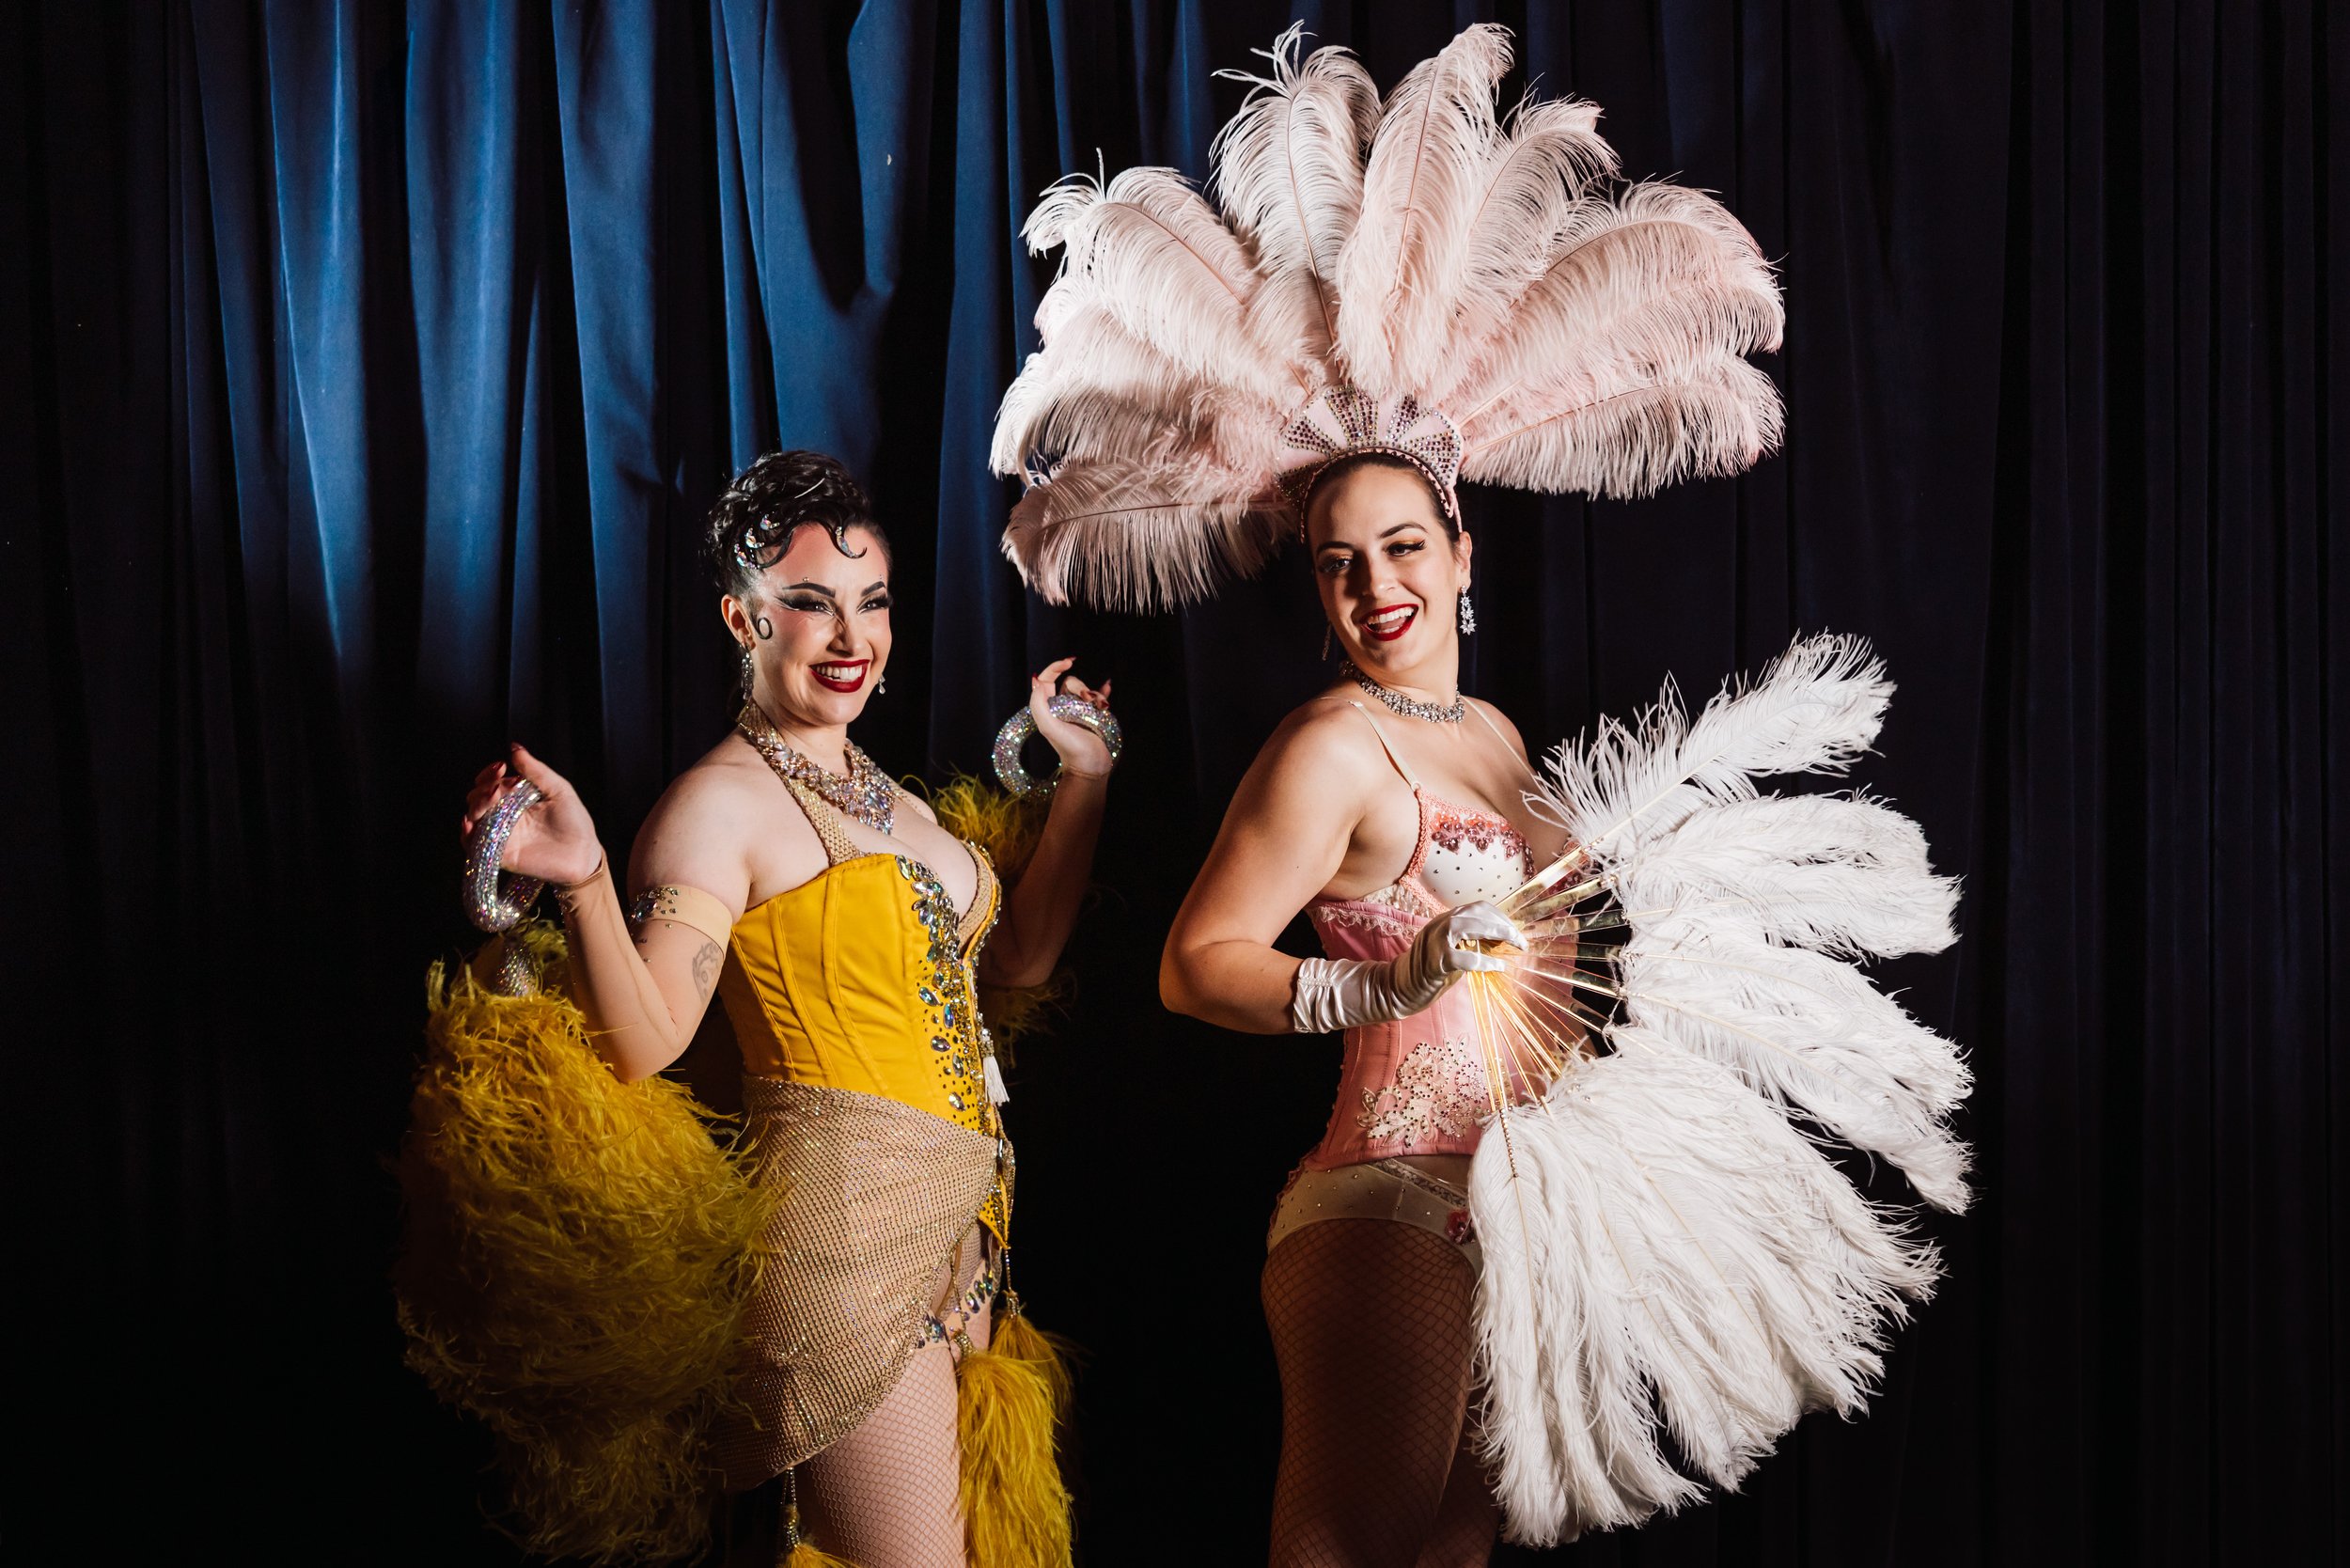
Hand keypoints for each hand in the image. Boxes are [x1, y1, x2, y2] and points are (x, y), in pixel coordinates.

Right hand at [460, 743, 604, 885]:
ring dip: (476, 806)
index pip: (491, 782)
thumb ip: (536, 770)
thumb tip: (514, 748)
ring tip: (492, 799)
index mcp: (516, 798)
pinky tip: (471, 824)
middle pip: (477, 798)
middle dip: (483, 789)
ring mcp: (500, 834)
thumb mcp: (558, 789)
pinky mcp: (499, 854)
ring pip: (473, 818)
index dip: (490, 773)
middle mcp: (504, 815)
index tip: (500, 767)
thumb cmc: (574, 821)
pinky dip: (467, 834)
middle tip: (499, 788)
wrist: (582, 854)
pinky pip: (474, 845)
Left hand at [1029, 656, 1113, 776]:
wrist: (1090, 766)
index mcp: (1048, 707)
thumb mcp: (1048, 727)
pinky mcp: (1094, 715)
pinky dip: (1103, 691)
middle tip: (1088, 701)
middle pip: (1072, 683)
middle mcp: (1063, 707)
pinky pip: (1099, 696)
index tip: (1069, 662)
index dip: (1056, 667)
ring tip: (1101, 708)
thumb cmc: (1069, 748)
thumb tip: (1037, 681)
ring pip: (1087, 690)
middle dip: (1082, 688)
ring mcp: (1079, 711)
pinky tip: (1107, 687)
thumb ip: (1038, 705)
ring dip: (1095, 695)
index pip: (1048, 679)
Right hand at [1394, 901, 1522, 1008]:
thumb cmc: (1428, 973)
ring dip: (1498, 933)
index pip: (1477, 907)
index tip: (1515, 931)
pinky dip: (1486, 961)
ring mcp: (1435, 940)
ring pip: (1470, 925)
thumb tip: (1501, 942)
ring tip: (1516, 945)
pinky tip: (1499, 967)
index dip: (1500, 917)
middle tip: (1521, 940)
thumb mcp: (1451, 950)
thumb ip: (1470, 942)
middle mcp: (1439, 924)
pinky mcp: (1435, 961)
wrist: (1397, 989)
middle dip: (1504, 924)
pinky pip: (1465, 958)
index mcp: (1444, 920)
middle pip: (1477, 912)